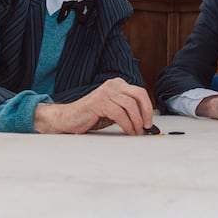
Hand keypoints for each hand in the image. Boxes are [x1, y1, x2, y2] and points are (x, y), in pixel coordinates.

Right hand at [33, 77, 154, 134]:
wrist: (68, 118)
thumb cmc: (91, 116)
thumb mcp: (114, 111)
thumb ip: (127, 111)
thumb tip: (145, 121)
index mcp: (117, 84)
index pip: (140, 92)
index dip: (148, 107)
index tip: (150, 121)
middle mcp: (112, 85)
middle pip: (139, 95)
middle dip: (146, 112)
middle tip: (147, 127)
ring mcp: (105, 92)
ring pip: (130, 105)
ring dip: (136, 122)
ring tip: (136, 132)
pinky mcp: (99, 102)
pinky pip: (119, 114)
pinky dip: (127, 125)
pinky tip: (128, 131)